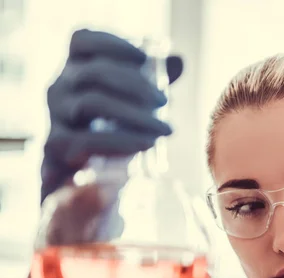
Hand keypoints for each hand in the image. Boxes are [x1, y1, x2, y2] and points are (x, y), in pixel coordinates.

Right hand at [41, 29, 183, 201]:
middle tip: (164, 101)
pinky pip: (86, 140)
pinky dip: (120, 142)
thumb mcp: (132, 103)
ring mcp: (54, 116)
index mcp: (75, 69)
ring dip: (134, 114)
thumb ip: (151, 80)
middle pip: (94, 72)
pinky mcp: (56, 146)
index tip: (145, 58)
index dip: (113, 44)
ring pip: (91, 102)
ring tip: (164, 129)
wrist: (90, 179)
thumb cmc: (114, 130)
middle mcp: (59, 87)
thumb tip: (177, 61)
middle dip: (134, 84)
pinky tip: (146, 144)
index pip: (84, 40)